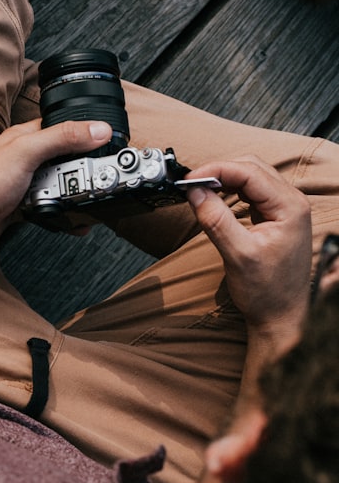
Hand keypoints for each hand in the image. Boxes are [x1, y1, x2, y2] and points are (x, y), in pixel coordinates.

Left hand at [0, 119, 112, 249]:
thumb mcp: (27, 152)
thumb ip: (62, 137)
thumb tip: (97, 129)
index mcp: (25, 136)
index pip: (63, 126)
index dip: (86, 132)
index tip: (109, 142)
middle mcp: (25, 157)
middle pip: (65, 157)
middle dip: (84, 168)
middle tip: (100, 177)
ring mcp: (24, 181)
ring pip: (59, 183)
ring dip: (74, 192)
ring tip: (86, 199)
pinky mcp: (21, 204)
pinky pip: (50, 206)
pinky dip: (62, 213)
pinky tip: (72, 219)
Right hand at [185, 155, 310, 337]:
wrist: (280, 314)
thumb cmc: (267, 292)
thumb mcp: (237, 255)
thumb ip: (216, 220)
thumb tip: (195, 193)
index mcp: (290, 207)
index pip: (249, 173)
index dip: (216, 171)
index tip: (190, 180)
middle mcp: (291, 203)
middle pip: (251, 168)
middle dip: (218, 171)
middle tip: (190, 184)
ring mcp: (284, 209)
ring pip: (251, 177)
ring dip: (223, 179)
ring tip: (199, 190)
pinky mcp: (274, 216)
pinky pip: (251, 192)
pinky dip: (229, 190)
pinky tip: (214, 198)